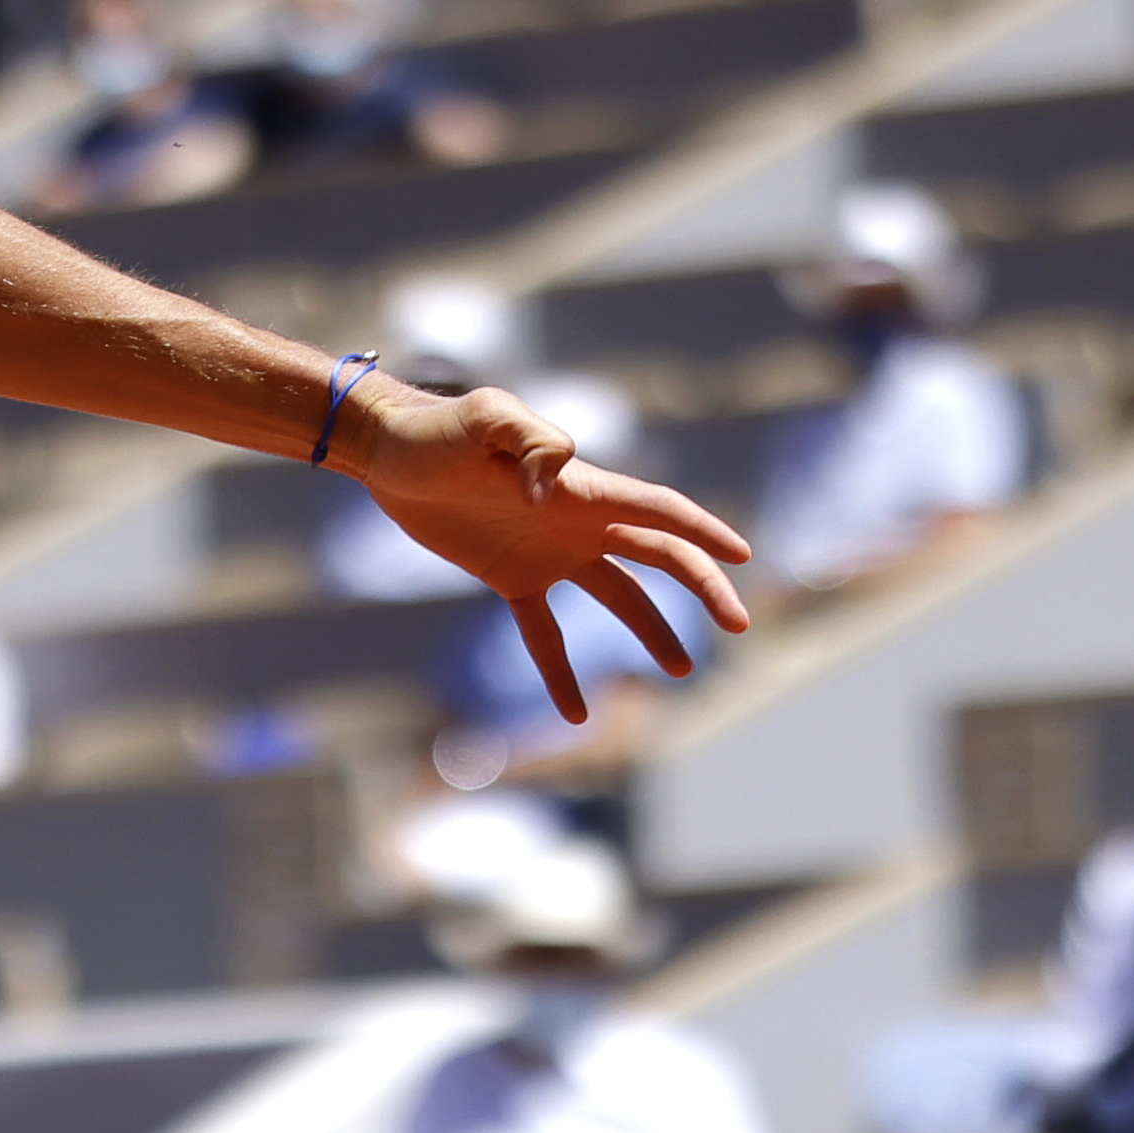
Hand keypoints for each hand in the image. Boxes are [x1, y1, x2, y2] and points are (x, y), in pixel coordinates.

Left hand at [341, 385, 756, 727]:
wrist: (390, 453)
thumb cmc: (437, 430)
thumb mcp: (482, 419)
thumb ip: (527, 440)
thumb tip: (548, 489)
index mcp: (583, 487)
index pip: (659, 512)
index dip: (703, 533)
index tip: (743, 557)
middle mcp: (579, 522)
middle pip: (658, 557)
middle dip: (703, 588)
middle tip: (740, 627)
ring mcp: (550, 552)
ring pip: (618, 597)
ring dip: (652, 631)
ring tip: (681, 671)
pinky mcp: (511, 578)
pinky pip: (544, 633)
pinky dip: (561, 672)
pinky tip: (578, 713)